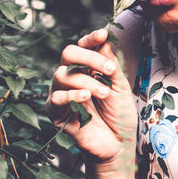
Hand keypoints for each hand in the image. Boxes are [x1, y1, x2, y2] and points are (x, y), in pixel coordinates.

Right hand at [47, 27, 135, 163]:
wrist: (118, 143)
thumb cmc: (119, 114)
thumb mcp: (121, 87)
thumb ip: (111, 66)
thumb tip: (105, 41)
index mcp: (87, 69)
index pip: (83, 47)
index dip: (91, 39)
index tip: (103, 34)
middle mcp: (71, 77)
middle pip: (68, 54)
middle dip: (88, 57)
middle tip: (108, 70)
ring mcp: (61, 93)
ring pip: (62, 75)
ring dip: (86, 81)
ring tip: (104, 93)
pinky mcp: (56, 112)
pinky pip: (57, 98)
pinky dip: (71, 95)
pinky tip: (86, 97)